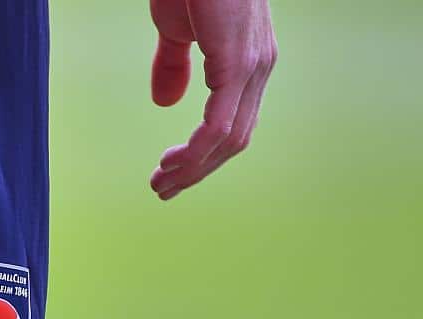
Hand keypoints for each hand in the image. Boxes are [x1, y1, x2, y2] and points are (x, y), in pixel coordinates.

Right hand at [148, 0, 277, 199]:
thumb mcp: (176, 27)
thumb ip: (174, 66)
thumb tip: (166, 103)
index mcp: (249, 62)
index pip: (234, 124)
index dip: (203, 155)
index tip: (170, 170)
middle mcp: (260, 68)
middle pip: (235, 140)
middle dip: (197, 171)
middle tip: (162, 188)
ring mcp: (254, 66)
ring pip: (230, 140)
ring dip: (194, 169)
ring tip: (162, 183)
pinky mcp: (239, 63)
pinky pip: (220, 125)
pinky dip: (196, 151)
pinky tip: (174, 162)